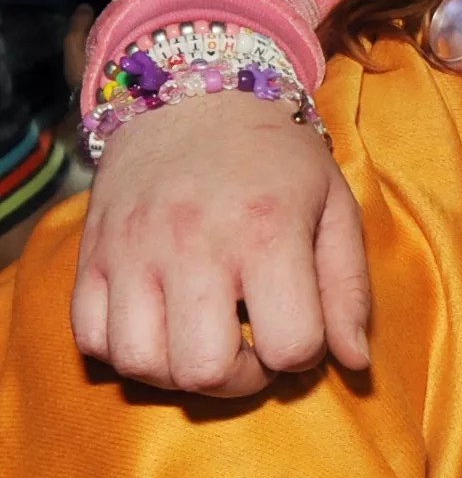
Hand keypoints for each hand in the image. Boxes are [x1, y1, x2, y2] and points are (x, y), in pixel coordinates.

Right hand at [70, 90, 370, 395]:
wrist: (194, 98)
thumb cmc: (278, 160)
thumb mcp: (336, 208)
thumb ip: (349, 289)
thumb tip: (354, 362)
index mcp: (267, 232)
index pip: (290, 345)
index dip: (303, 355)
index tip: (299, 332)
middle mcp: (193, 246)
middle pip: (206, 371)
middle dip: (240, 378)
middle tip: (251, 346)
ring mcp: (132, 253)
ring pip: (142, 365)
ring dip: (180, 373)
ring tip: (206, 340)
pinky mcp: (91, 258)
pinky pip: (93, 341)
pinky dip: (127, 351)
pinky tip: (162, 327)